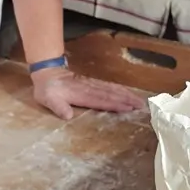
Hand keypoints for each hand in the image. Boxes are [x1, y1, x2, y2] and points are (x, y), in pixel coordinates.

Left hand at [31, 67, 145, 119]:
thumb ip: (59, 107)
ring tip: (140, 100)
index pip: (102, 100)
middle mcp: (90, 89)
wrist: (47, 73)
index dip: (115, 104)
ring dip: (127, 94)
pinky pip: (109, 87)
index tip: (129, 108)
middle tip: (142, 105)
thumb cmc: (48, 90)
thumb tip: (67, 115)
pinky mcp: (93, 84)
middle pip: (112, 94)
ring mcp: (93, 85)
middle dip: (128, 99)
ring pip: (113, 89)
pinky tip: (127, 93)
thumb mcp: (49, 100)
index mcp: (82, 95)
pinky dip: (120, 90)